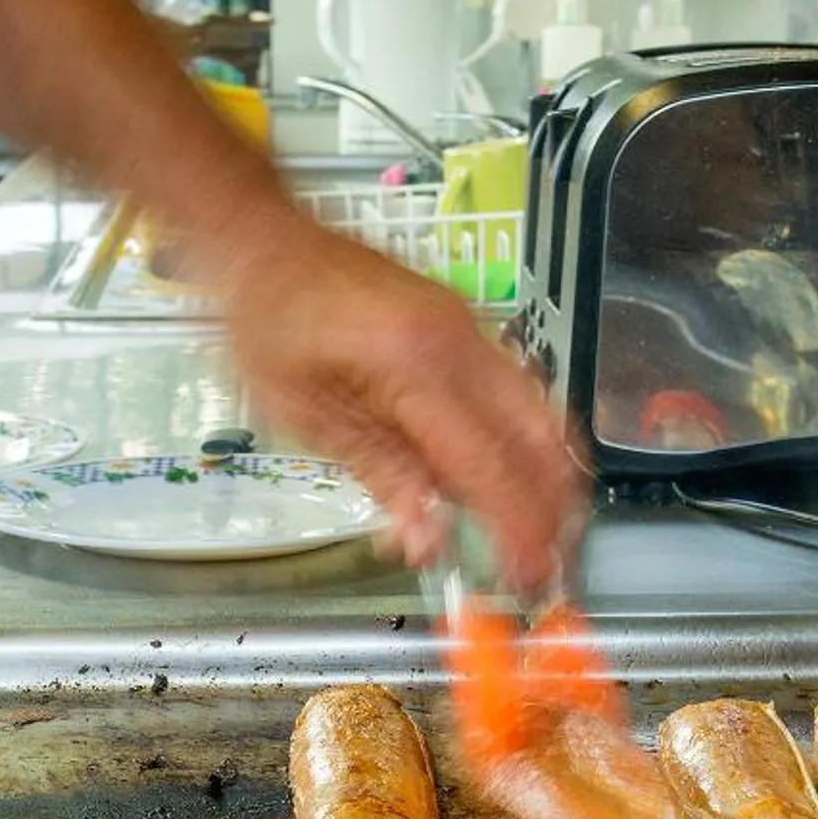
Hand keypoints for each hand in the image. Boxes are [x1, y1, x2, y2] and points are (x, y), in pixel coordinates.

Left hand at [219, 222, 578, 592]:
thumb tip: (429, 540)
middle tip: (546, 565)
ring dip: (550, 477)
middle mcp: (460, 343)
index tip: (528, 577)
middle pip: (537, 438)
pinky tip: (521, 477)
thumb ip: (380, 475)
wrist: (265, 241)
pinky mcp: (467, 326)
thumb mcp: (306, 415)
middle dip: (552, 509)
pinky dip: (531, 441)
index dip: (515, 529)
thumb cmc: (267, 323)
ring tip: (544, 532)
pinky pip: (519, 389)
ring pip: (540, 413)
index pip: (486, 465)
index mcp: (414, 367)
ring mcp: (470, 329)